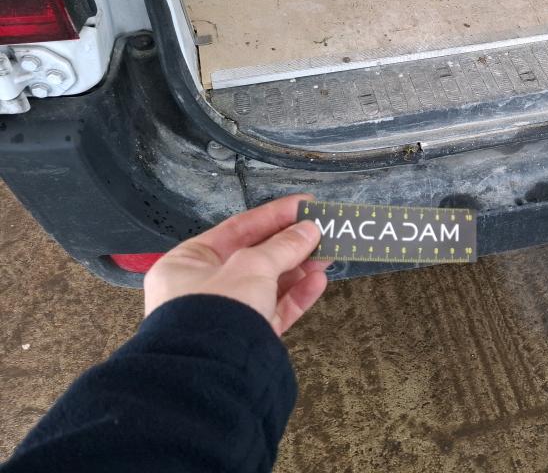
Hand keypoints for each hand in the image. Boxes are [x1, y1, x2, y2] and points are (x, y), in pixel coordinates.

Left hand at [144, 194, 329, 335]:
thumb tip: (310, 229)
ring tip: (328, 253)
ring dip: (299, 267)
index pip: (237, 229)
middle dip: (291, 243)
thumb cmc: (218, 306)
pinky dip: (296, 295)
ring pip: (268, 283)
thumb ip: (283, 246)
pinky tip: (319, 280)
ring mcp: (226, 314)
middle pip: (255, 256)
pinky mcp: (246, 337)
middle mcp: (202, 287)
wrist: (211, 374)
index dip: (274, 215)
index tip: (305, 204)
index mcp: (188, 263)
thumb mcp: (251, 266)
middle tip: (323, 230)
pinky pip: (274, 309)